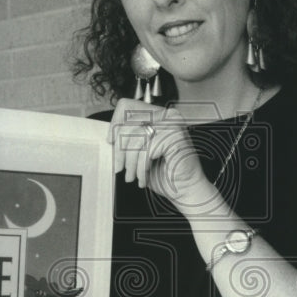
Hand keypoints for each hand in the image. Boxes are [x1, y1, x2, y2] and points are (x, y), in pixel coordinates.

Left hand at [108, 98, 218, 216]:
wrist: (185, 190)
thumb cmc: (166, 174)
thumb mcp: (140, 153)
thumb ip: (129, 139)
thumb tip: (111, 136)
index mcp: (158, 115)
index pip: (127, 106)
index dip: (115, 124)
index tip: (111, 142)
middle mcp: (167, 115)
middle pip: (128, 123)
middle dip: (120, 150)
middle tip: (120, 167)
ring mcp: (173, 124)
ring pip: (135, 138)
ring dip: (131, 163)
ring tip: (133, 176)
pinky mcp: (175, 136)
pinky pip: (146, 149)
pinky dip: (141, 167)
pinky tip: (144, 176)